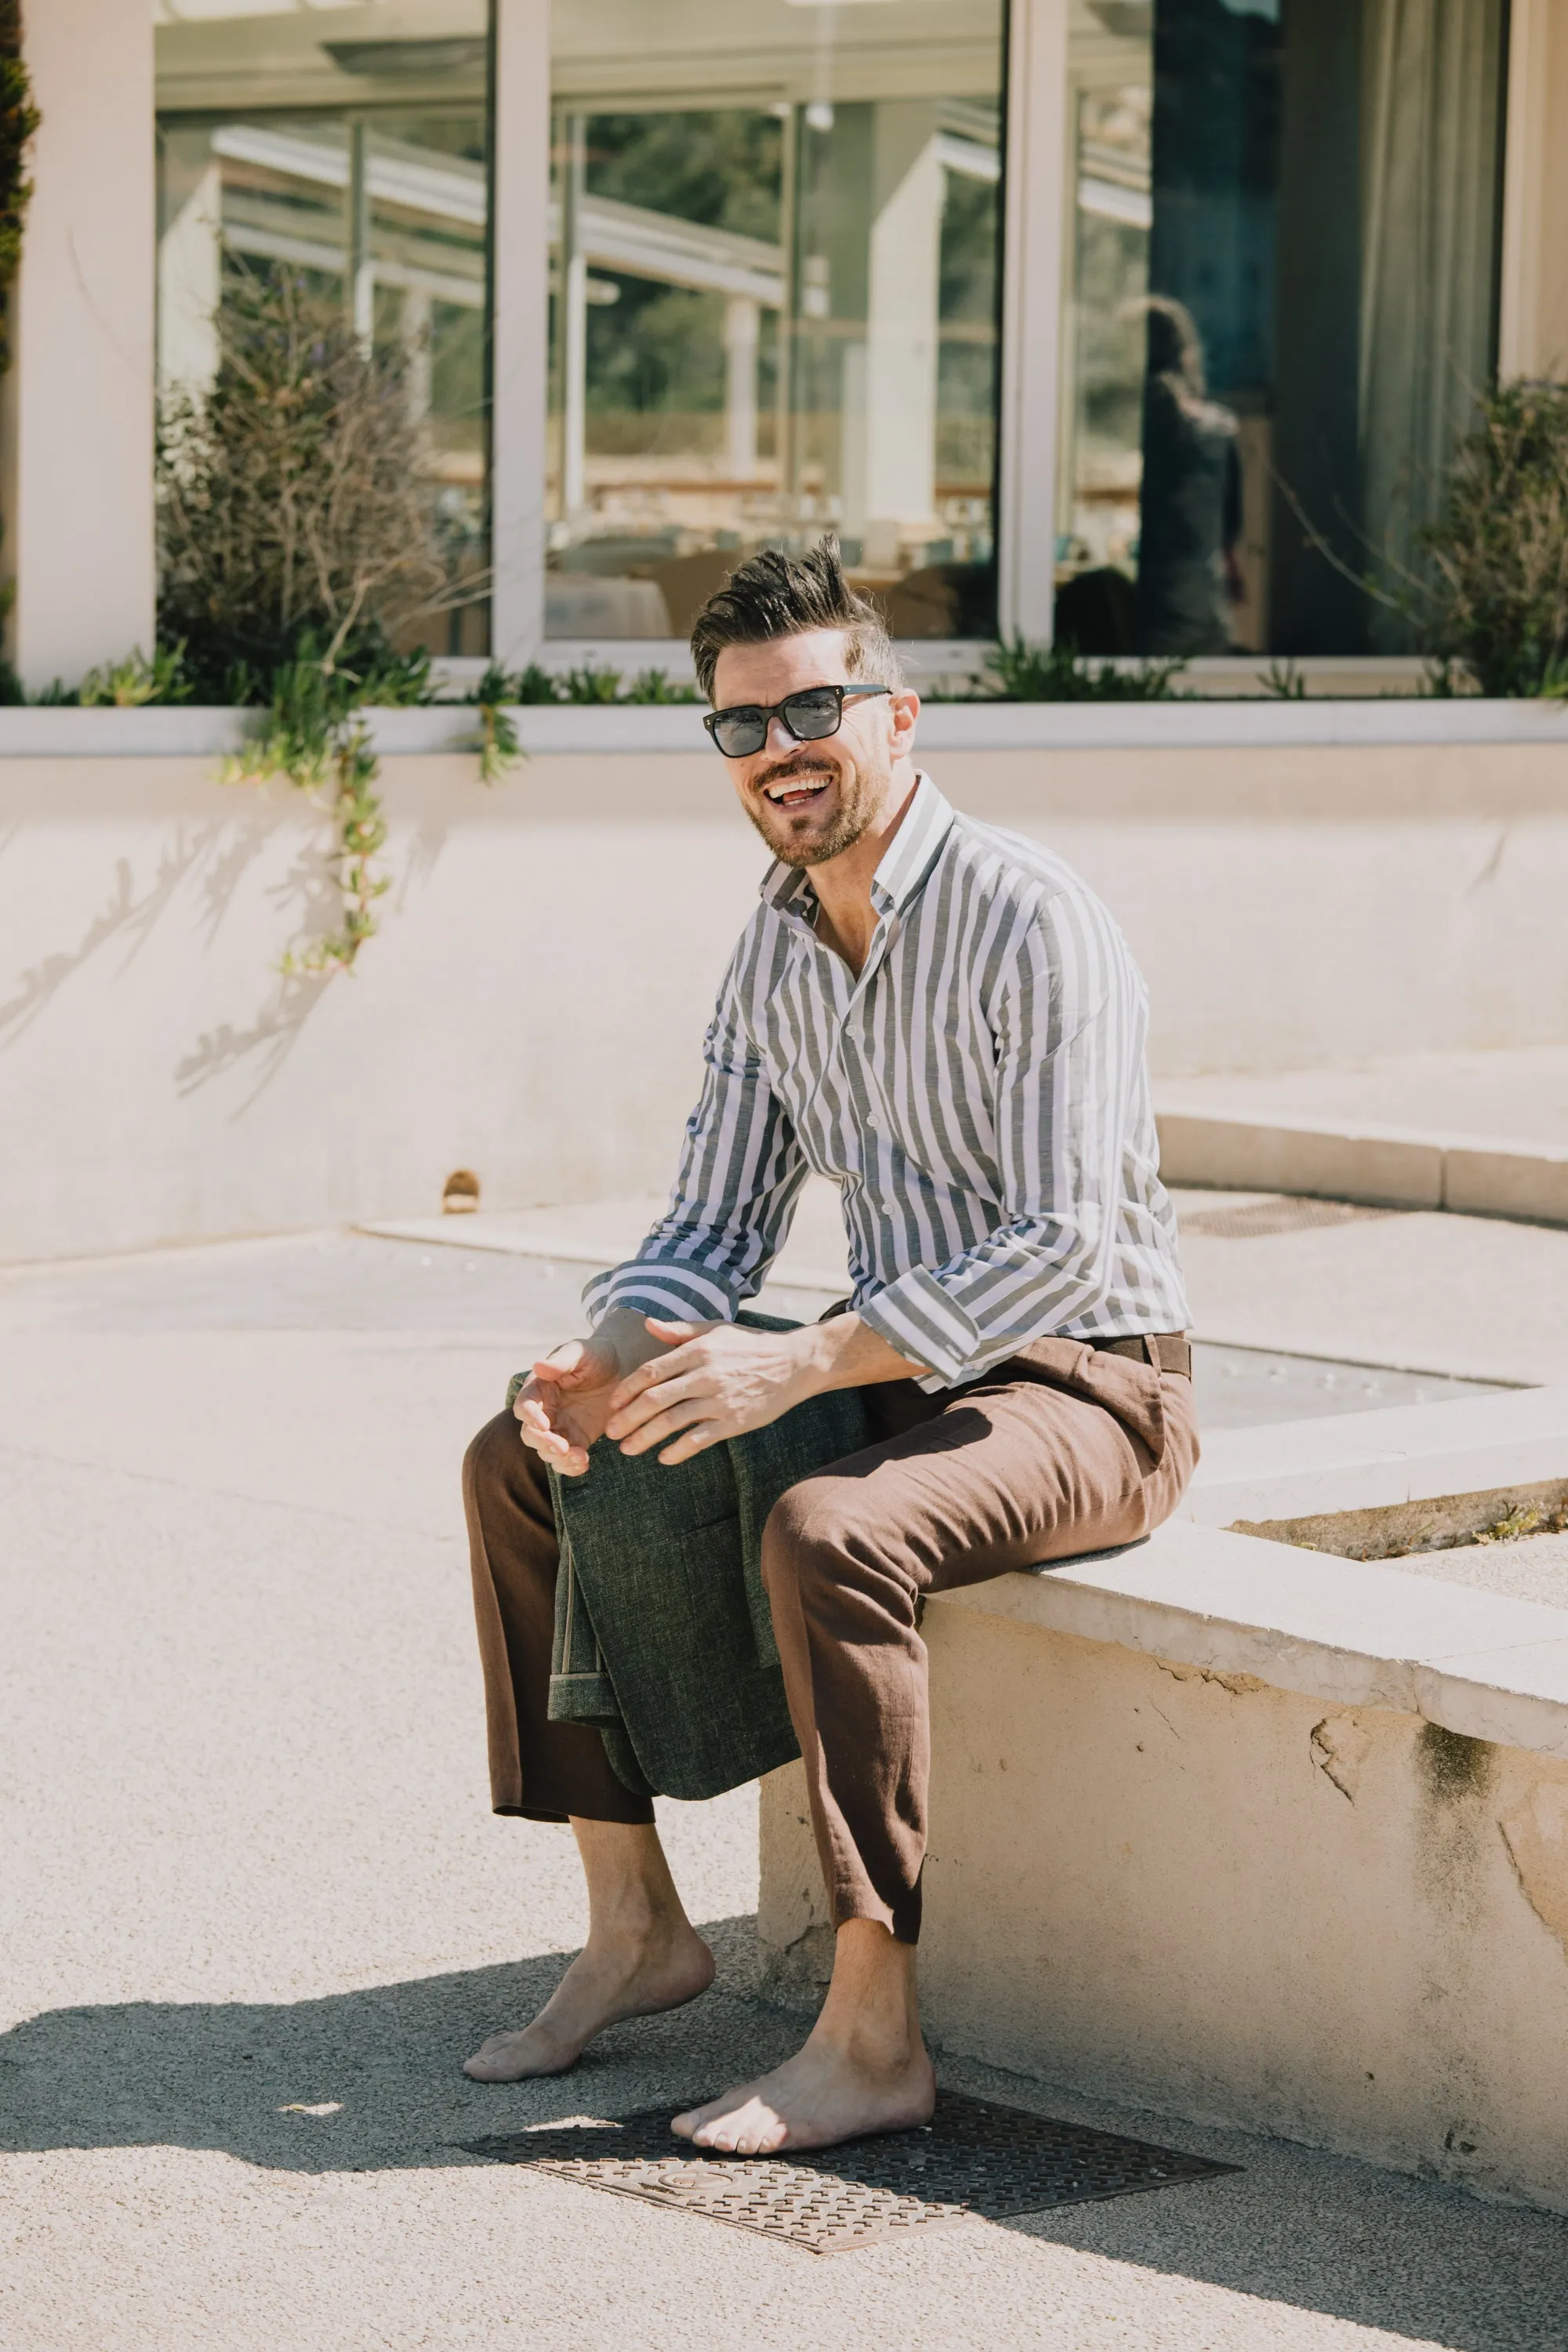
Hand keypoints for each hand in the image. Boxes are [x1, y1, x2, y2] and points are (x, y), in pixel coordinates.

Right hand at [512, 1334, 624, 1477]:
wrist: (621, 1368)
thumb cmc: (596, 1355)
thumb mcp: (581, 1352)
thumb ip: (561, 1361)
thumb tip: (538, 1366)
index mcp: (539, 1387)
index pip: (524, 1405)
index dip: (530, 1417)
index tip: (544, 1425)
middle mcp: (544, 1410)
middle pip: (530, 1434)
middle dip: (543, 1443)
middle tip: (562, 1447)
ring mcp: (559, 1427)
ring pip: (546, 1451)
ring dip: (559, 1458)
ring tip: (580, 1458)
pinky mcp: (576, 1439)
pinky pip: (566, 1459)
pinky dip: (571, 1467)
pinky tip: (584, 1464)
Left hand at [604, 1319, 821, 1464]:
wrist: (794, 1363)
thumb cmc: (750, 1345)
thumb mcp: (715, 1330)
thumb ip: (679, 1331)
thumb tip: (647, 1325)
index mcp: (697, 1351)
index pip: (651, 1372)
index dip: (627, 1390)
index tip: (612, 1404)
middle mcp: (705, 1375)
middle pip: (655, 1399)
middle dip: (628, 1418)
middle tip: (611, 1432)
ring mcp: (720, 1400)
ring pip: (672, 1422)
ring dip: (645, 1438)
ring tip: (628, 1449)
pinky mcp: (735, 1422)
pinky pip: (699, 1440)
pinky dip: (678, 1450)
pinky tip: (664, 1458)